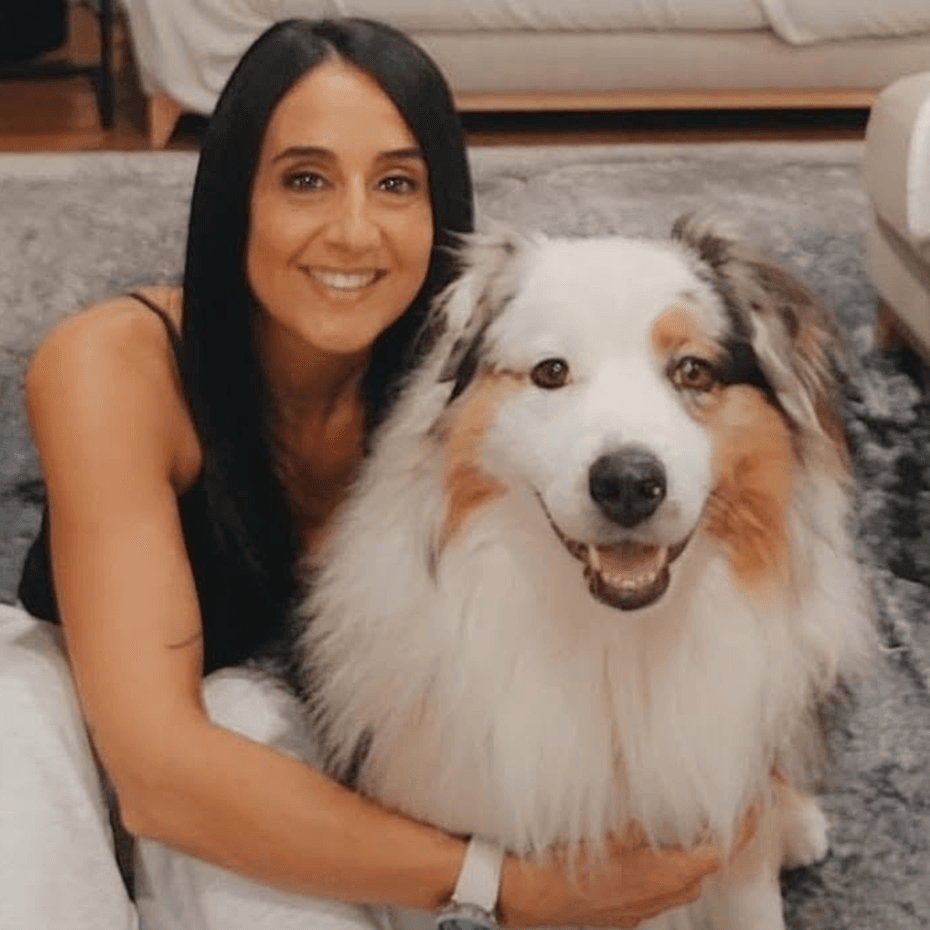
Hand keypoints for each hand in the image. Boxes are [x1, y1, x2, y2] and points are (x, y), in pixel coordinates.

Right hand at [498, 806, 758, 928]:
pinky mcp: (623, 911)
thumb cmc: (558, 865)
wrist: (521, 898)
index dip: (741, 827)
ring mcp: (640, 907)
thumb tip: (658, 785)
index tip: (754, 804)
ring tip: (689, 821)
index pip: (718, 852)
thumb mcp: (603, 830)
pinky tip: (648, 846)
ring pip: (681, 878)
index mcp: (660, 876)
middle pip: (703, 867)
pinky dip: (663, 864)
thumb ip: (640, 816)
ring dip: (690, 852)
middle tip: (723, 805)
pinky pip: (656, 887)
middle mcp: (658, 896)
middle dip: (718, 836)